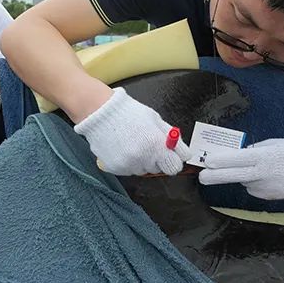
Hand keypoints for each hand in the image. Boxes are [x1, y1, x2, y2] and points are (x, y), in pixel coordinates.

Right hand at [73, 88, 191, 175]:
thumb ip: (171, 138)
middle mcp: (143, 158)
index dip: (173, 159)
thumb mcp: (156, 120)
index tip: (169, 155)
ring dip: (142, 161)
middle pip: (159, 169)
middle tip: (147, 144)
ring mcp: (128, 165)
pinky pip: (128, 170)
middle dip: (157, 159)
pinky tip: (122, 148)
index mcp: (156, 145)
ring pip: (143, 170)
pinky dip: (127, 162)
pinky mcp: (115, 169)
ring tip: (132, 143)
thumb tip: (183, 153)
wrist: (99, 112)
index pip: (175, 167)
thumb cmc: (129, 113)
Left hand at [197, 138, 283, 199]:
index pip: (237, 160)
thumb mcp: (273, 144)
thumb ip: (254, 151)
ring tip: (264, 169)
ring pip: (245, 181)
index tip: (207, 162)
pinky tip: (270, 177)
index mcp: (264, 157)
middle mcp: (262, 174)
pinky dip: (256, 182)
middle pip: (234, 176)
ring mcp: (265, 188)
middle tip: (202, 177)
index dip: (221, 162)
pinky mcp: (268, 197)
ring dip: (246, 175)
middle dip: (215, 177)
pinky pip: (254, 188)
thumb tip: (236, 157)